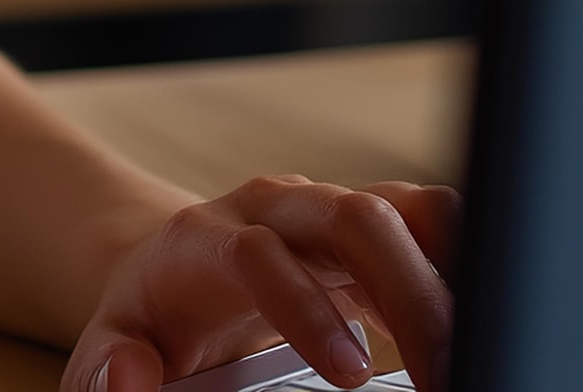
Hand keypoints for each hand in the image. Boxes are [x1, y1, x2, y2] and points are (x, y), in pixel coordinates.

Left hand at [59, 176, 459, 391]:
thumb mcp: (113, 344)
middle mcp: (272, 210)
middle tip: (439, 369)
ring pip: (402, 209)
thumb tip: (127, 379)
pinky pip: (428, 219)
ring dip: (445, 272)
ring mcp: (324, 209)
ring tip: (469, 344)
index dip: (306, 306)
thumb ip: (107, 365)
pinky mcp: (367, 221)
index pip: (260, 253)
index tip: (349, 373)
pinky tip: (474, 310)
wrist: (173, 268)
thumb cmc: (153, 316)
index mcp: (206, 239)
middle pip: (352, 216)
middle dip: (405, 290)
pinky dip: (460, 259)